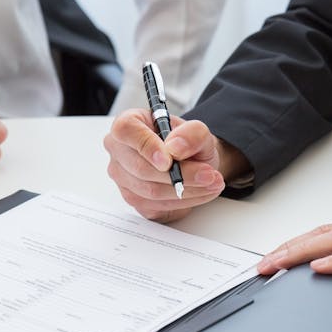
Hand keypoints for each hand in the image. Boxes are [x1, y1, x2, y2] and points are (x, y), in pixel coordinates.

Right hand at [104, 109, 248, 221]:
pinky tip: (200, 192)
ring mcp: (123, 178)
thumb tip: (176, 148)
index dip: (147, 147)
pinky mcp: (134, 199)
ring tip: (211, 182)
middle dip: (180, 175)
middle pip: (141, 168)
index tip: (169, 160)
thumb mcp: (198, 131)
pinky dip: (183, 201)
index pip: (126, 131)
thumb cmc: (186, 143)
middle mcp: (119, 151)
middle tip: (208, 174)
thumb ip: (191, 133)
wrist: (192, 161)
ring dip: (187, 190)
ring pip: (151, 191)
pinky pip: (157, 206)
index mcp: (128, 125)